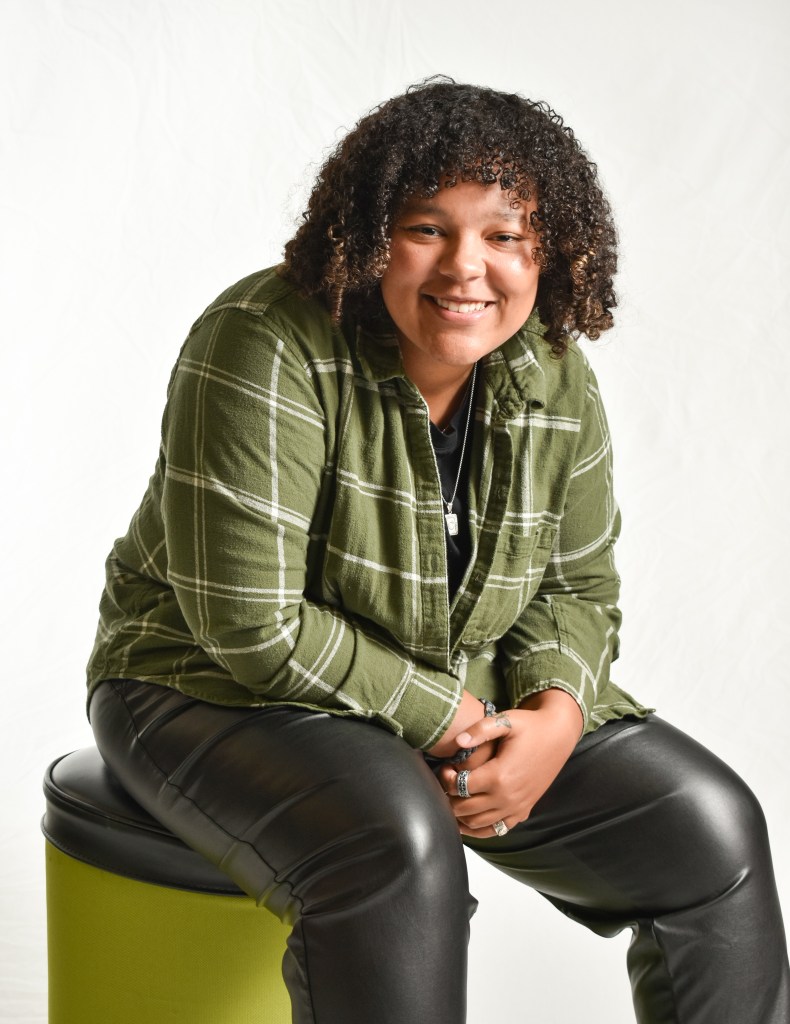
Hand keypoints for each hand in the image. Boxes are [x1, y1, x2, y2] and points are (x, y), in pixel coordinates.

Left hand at [438, 689, 582, 837]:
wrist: (558, 736)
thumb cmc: (530, 726)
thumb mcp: (506, 721)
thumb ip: (480, 730)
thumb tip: (458, 741)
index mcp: (499, 776)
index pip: (460, 787)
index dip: (446, 778)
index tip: (445, 766)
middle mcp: (507, 798)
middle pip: (464, 809)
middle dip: (449, 796)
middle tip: (447, 780)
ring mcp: (516, 808)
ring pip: (476, 824)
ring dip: (460, 814)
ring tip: (454, 795)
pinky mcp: (523, 812)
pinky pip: (495, 831)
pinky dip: (479, 828)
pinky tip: (468, 817)